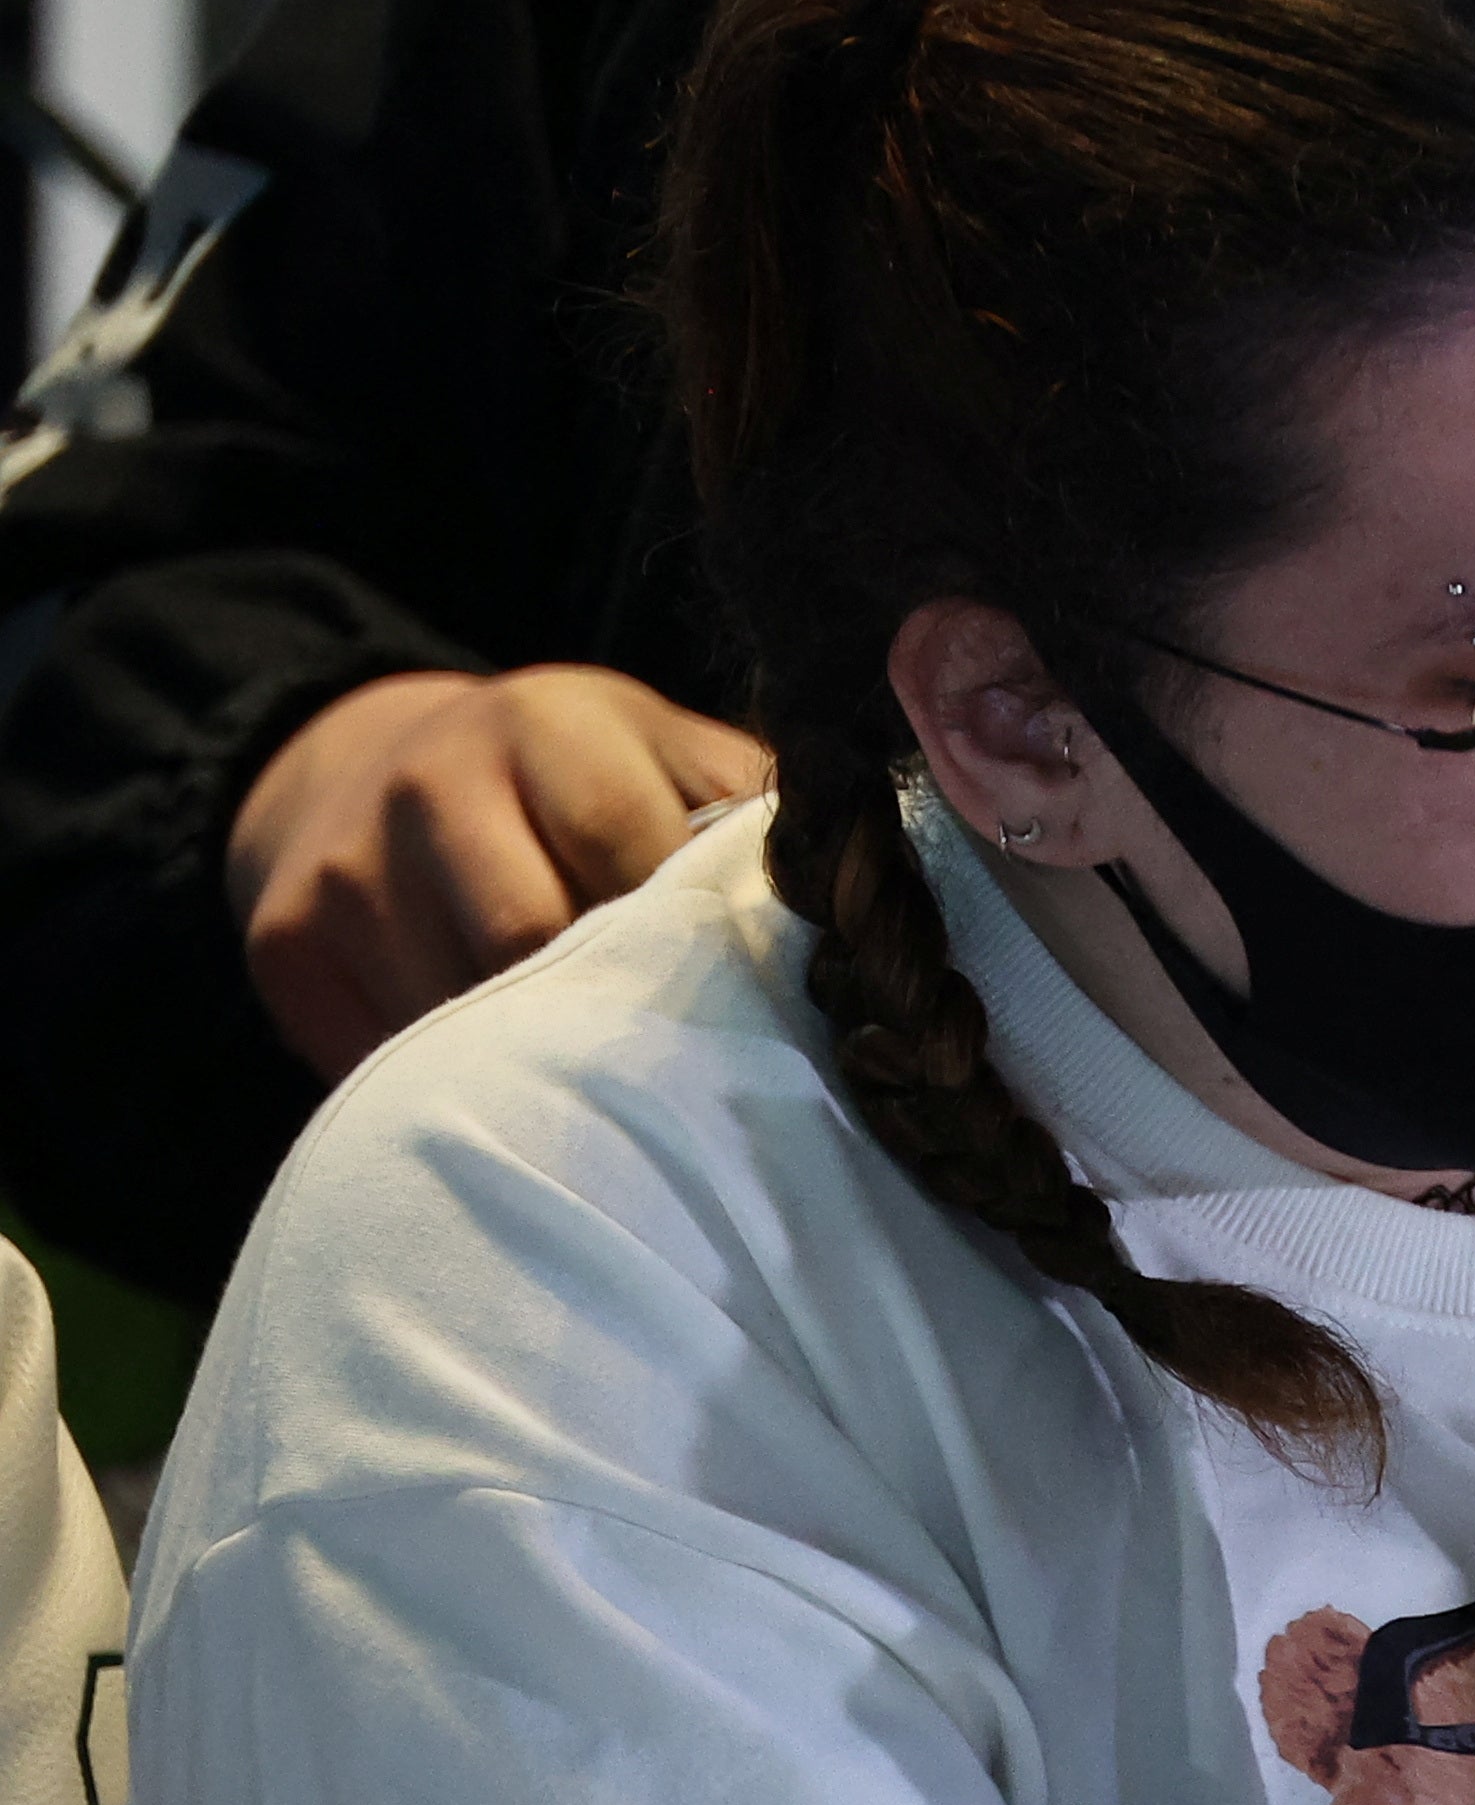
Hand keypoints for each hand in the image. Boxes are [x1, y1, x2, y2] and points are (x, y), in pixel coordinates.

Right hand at [225, 665, 773, 1080]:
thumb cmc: (578, 787)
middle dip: (607, 1008)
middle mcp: (433, 778)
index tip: (732, 997)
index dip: (682, 936)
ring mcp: (348, 860)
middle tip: (667, 1062)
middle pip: (532, 938)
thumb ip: (754, 826)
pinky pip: (386, 1050)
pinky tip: (500, 1075)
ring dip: (534, 1060)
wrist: (376, 766)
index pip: (626, 845)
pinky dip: (455, 1080)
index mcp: (550, 723)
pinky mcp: (285, 936)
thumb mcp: (674, 763)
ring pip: (460, 1010)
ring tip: (594, 1079)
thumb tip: (859, 912)